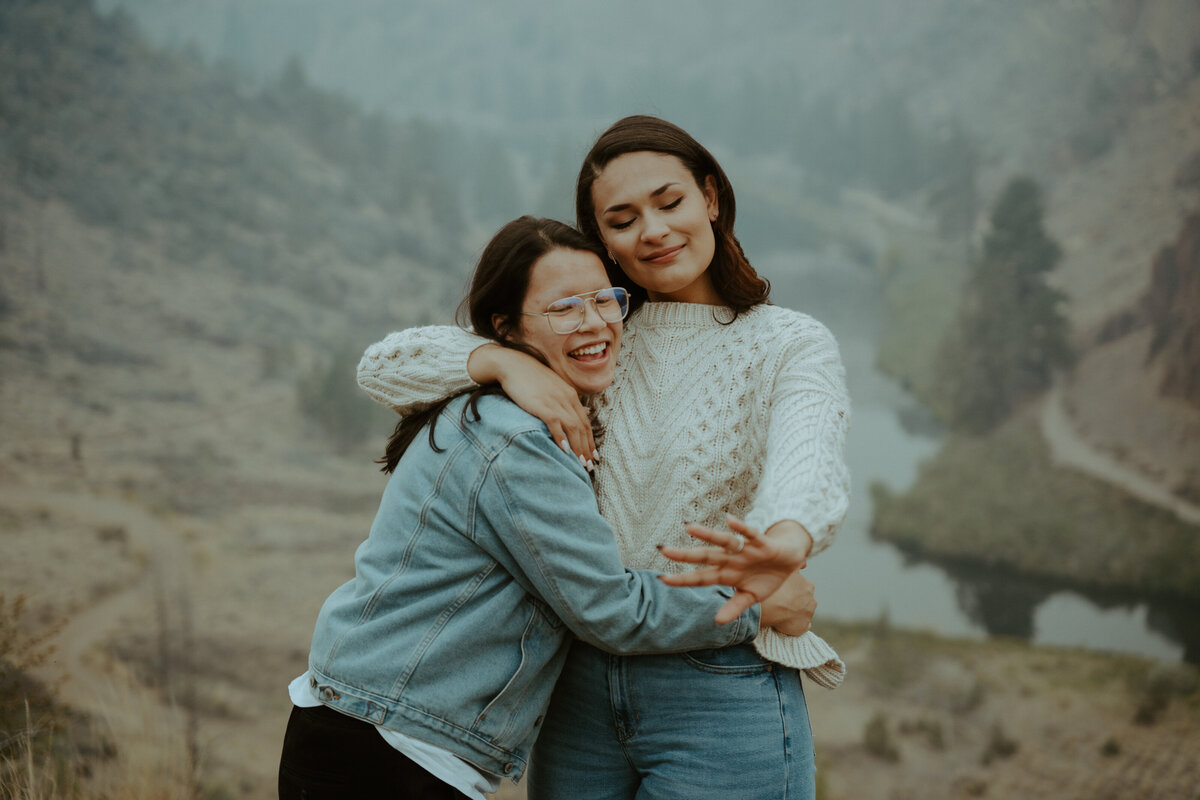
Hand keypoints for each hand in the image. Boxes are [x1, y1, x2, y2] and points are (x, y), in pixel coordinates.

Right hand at [468, 344, 595, 465]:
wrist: (512, 364)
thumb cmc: (531, 377)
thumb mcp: (554, 387)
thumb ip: (567, 400)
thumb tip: (584, 412)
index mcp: (570, 395)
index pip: (585, 422)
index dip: (590, 441)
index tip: (593, 456)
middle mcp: (566, 398)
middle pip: (582, 428)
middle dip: (586, 449)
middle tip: (589, 467)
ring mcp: (555, 401)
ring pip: (573, 428)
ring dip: (578, 448)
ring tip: (580, 464)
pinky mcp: (542, 404)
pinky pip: (555, 423)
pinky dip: (561, 438)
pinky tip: (564, 450)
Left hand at [657, 515, 810, 624]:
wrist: (790, 560)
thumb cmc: (765, 577)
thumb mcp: (750, 597)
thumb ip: (734, 607)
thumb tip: (717, 622)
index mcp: (726, 574)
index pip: (700, 577)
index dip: (683, 579)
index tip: (662, 579)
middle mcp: (731, 559)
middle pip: (705, 556)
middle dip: (685, 555)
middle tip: (663, 550)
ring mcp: (745, 550)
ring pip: (723, 541)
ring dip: (707, 535)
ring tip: (689, 527)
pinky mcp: (761, 543)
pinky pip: (750, 534)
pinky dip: (741, 527)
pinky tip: (729, 520)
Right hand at [761, 571, 815, 636]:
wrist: (769, 605)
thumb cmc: (776, 586)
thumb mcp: (788, 569)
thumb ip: (798, 565)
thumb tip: (805, 564)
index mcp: (809, 586)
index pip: (803, 587)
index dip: (792, 589)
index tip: (783, 591)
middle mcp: (812, 600)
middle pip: (804, 600)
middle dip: (795, 601)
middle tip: (781, 601)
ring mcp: (808, 615)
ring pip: (803, 613)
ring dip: (795, 613)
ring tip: (781, 612)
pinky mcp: (803, 627)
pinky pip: (802, 626)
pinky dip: (796, 625)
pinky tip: (787, 623)